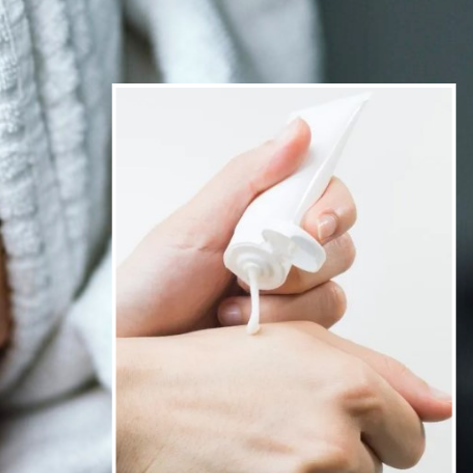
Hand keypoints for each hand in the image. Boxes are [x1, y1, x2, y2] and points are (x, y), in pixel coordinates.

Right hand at [115, 322, 452, 472]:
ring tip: (247, 450)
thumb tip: (444, 408)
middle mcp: (333, 441)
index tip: (332, 424)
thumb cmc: (215, 366)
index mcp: (352, 390)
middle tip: (273, 429)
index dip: (373, 434)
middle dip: (331, 459)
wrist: (138, 403)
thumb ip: (384, 374)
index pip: (410, 441)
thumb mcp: (300, 344)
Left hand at [116, 118, 357, 336]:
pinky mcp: (287, 331)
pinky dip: (281, 325)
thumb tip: (298, 130)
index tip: (313, 227)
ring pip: (331, 291)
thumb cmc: (154, 281)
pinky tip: (238, 324)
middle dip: (301, 262)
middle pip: (338, 244)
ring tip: (230, 302)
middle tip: (252, 271)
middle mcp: (281, 247)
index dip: (332, 209)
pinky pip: (318, 328)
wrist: (134, 342)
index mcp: (262, 210)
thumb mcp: (196, 223)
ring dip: (286, 300)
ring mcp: (287, 292)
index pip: (327, 194)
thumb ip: (248, 177)